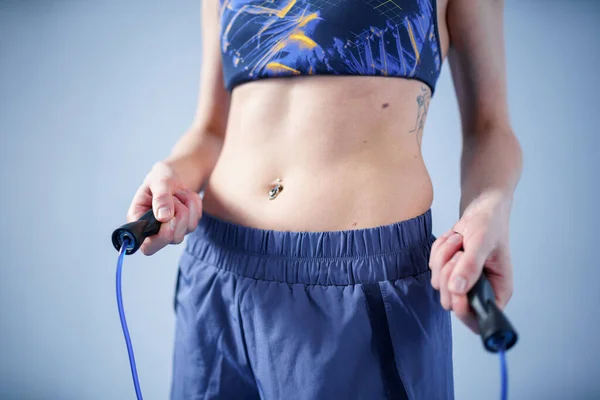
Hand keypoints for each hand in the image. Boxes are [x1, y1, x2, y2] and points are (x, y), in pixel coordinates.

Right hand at [127, 161, 202, 254]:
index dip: (159, 238)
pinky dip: (194, 205)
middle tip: (174, 197)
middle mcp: (154, 229)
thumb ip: (161, 198)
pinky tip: (185, 196)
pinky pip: (196, 220)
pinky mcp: (186, 225)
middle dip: (178, 216)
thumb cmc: (163, 176)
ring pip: (187, 229)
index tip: (169, 219)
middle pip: (171, 239)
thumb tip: (163, 217)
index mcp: (139, 220)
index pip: (146, 245)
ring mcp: (172, 229)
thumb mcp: (160, 181)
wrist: (178, 173)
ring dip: (187, 206)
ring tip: (178, 193)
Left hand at [428, 191, 513, 332]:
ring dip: (445, 257)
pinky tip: (454, 239)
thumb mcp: (482, 242)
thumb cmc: (490, 225)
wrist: (480, 210)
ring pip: (439, 283)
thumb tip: (458, 289)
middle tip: (460, 253)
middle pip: (451, 302)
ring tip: (460, 241)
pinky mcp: (447, 271)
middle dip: (450, 275)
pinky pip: (433, 267)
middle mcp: (479, 291)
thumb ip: (471, 266)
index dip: (465, 312)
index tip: (457, 291)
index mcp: (498, 291)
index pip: (479, 320)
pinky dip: (439, 251)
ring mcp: (461, 282)